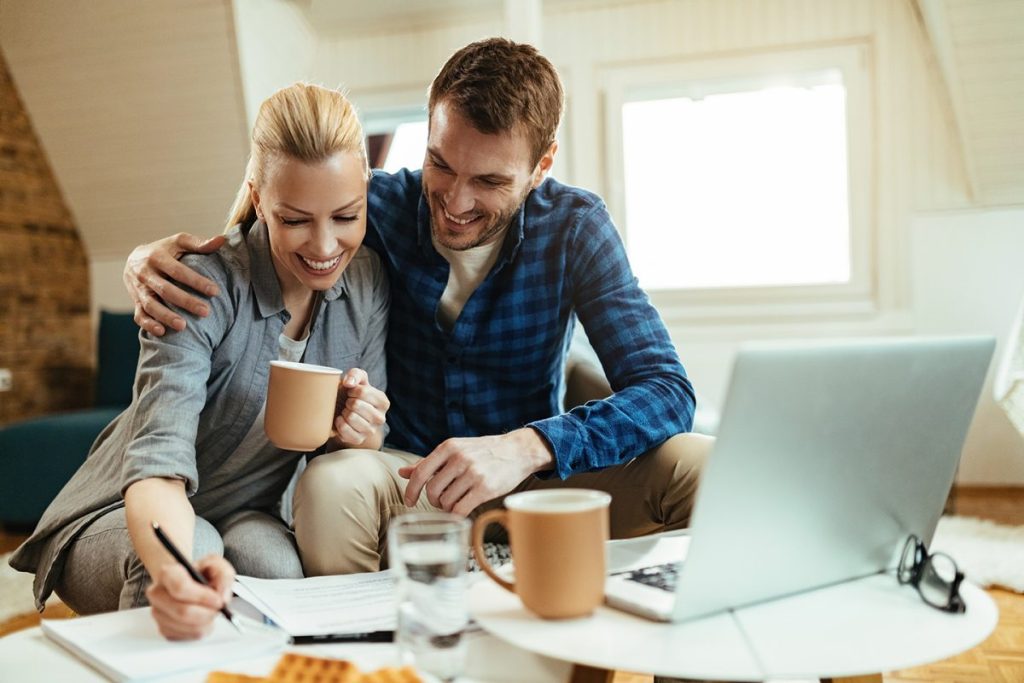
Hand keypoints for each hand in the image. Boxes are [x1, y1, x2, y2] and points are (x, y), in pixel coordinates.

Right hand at [124, 233, 225, 335]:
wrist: (134, 258)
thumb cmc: (164, 250)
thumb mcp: (179, 243)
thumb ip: (199, 244)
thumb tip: (222, 240)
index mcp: (157, 257)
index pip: (178, 271)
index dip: (196, 281)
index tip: (215, 291)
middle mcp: (145, 273)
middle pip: (166, 290)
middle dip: (185, 302)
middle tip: (206, 312)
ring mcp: (138, 288)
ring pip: (150, 304)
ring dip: (165, 316)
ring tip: (183, 326)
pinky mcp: (135, 301)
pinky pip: (139, 314)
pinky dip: (148, 324)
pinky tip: (162, 332)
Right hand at [145, 554, 234, 640]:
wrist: (189, 581)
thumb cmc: (201, 573)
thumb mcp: (217, 565)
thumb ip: (224, 576)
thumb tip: (222, 598)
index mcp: (168, 573)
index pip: (180, 588)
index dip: (202, 597)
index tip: (218, 600)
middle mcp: (157, 593)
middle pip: (182, 611)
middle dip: (207, 613)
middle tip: (218, 608)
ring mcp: (158, 613)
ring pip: (186, 627)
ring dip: (206, 622)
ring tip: (210, 611)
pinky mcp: (163, 629)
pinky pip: (186, 636)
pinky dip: (200, 630)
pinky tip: (202, 619)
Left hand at [332, 368, 388, 447]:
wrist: (347, 413)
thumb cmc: (353, 394)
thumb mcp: (357, 379)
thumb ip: (355, 374)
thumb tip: (349, 383)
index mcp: (383, 402)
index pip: (363, 392)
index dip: (351, 390)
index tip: (350, 392)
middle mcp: (381, 418)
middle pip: (356, 405)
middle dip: (347, 401)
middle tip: (348, 403)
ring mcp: (371, 430)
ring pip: (351, 417)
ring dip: (343, 412)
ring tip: (346, 411)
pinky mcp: (359, 440)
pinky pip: (344, 430)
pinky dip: (339, 423)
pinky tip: (341, 419)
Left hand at [398, 428, 554, 515]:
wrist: (517, 451)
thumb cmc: (483, 452)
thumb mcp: (455, 450)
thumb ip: (429, 463)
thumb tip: (402, 472)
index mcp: (448, 447)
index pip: (420, 472)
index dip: (410, 490)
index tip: (408, 502)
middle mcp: (459, 458)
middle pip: (432, 490)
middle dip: (433, 501)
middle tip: (441, 501)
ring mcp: (473, 473)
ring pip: (446, 502)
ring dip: (447, 507)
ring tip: (456, 501)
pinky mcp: (485, 488)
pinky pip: (460, 510)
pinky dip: (457, 515)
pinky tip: (461, 510)